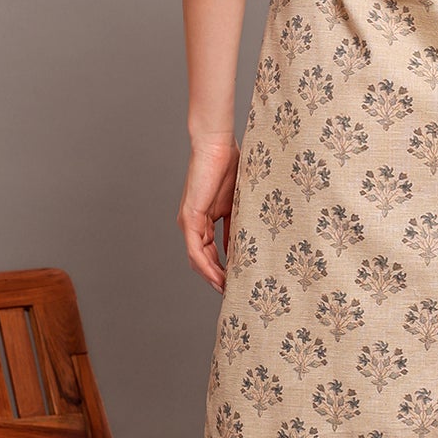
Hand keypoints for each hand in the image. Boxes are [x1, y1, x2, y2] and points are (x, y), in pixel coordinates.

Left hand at [180, 135, 241, 290]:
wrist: (217, 145)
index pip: (213, 250)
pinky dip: (206, 264)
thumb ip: (239, 222)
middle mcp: (194, 223)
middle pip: (204, 258)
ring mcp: (189, 221)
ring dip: (211, 276)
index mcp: (206, 218)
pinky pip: (196, 248)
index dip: (223, 268)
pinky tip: (217, 276)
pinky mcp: (189, 217)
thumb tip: (248, 244)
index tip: (237, 281)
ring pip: (198, 258)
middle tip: (232, 292)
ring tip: (226, 290)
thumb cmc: (230, 165)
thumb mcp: (239, 201)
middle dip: (217, 277)